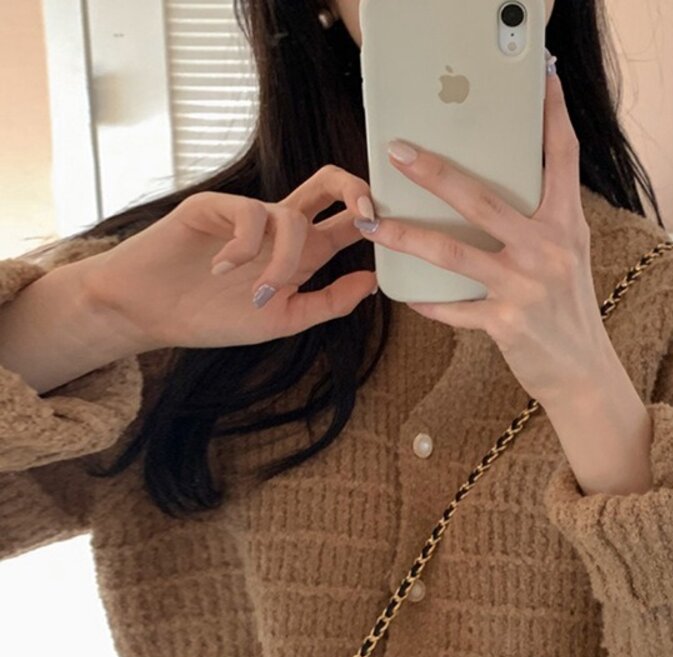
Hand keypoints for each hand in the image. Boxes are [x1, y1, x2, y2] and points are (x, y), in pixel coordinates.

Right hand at [79, 165, 379, 352]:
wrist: (149, 312)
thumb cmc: (212, 318)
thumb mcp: (282, 320)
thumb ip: (327, 303)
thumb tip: (372, 281)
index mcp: (301, 254)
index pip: (345, 223)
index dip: (371, 219)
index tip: (390, 231)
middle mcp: (279, 229)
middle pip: (328, 185)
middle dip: (355, 188)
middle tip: (369, 213)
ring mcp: (248, 214)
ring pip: (292, 216)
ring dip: (284, 261)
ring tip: (257, 293)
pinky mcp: (215, 205)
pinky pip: (250, 214)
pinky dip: (245, 248)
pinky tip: (220, 269)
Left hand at [352, 55, 618, 407]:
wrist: (583, 373)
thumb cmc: (568, 311)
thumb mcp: (567, 257)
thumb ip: (540, 224)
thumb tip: (495, 192)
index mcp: (565, 226)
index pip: (562, 159)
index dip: (552, 116)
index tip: (541, 79)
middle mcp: (547, 250)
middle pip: (483, 199)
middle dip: (435, 172)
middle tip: (397, 152)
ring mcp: (525, 287)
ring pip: (454, 252)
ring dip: (406, 236)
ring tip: (372, 224)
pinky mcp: (507, 323)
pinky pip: (454, 307)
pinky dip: (427, 301)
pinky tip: (404, 293)